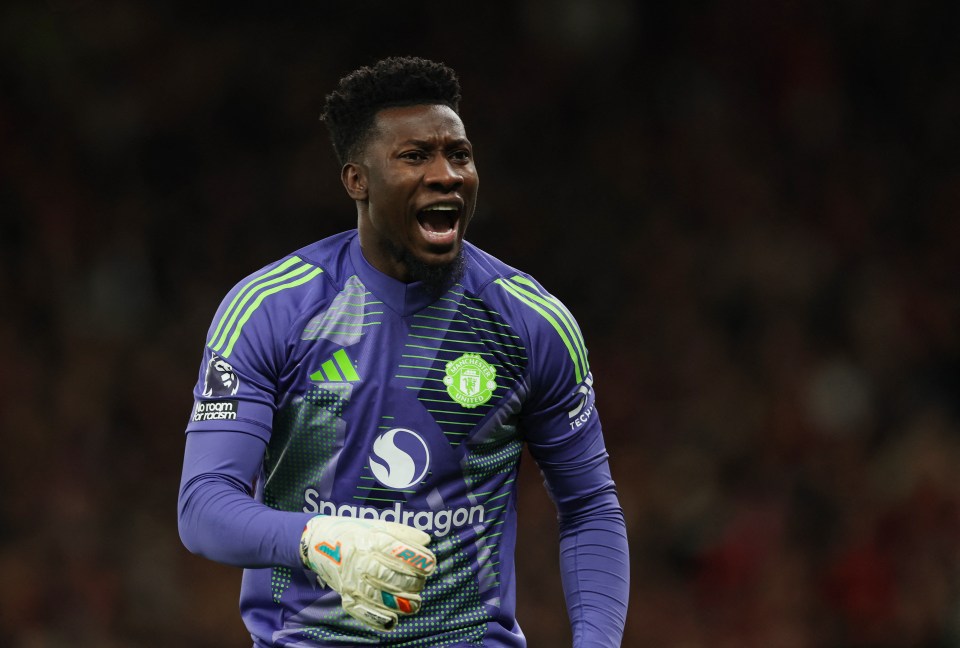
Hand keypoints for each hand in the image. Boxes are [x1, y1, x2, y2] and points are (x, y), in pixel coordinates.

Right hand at [300, 516, 435, 629]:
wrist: (318, 542)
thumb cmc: (354, 532)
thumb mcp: (377, 525)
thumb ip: (402, 533)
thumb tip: (426, 540)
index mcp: (369, 540)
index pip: (396, 551)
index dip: (416, 560)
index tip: (430, 564)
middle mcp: (359, 561)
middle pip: (390, 577)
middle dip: (413, 583)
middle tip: (421, 582)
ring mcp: (351, 581)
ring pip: (380, 598)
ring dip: (402, 604)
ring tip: (415, 603)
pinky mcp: (346, 597)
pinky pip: (364, 613)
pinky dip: (381, 620)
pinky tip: (394, 619)